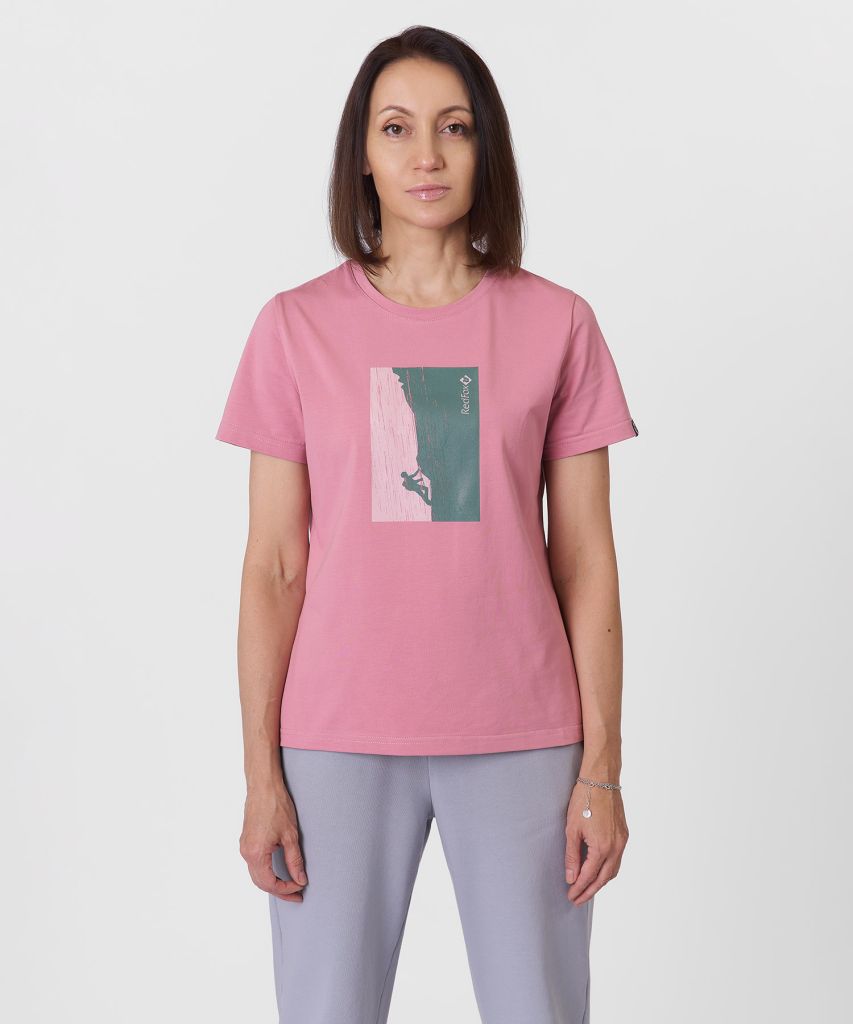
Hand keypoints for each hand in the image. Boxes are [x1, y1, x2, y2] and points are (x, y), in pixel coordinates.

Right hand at [240, 783, 308, 902]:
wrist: (263, 786)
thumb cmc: (276, 806)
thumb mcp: (290, 835)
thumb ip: (295, 861)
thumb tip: (300, 879)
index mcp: (256, 854)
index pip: (270, 884)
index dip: (286, 890)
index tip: (300, 888)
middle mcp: (246, 853)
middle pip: (261, 883)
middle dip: (279, 890)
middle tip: (297, 894)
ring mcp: (244, 846)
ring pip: (256, 875)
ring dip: (272, 883)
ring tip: (290, 885)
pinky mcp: (246, 841)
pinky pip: (254, 864)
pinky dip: (266, 872)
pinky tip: (279, 871)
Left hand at [564, 780, 627, 905]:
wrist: (601, 779)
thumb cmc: (584, 800)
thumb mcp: (572, 829)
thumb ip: (571, 856)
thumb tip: (571, 877)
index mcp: (602, 847)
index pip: (589, 876)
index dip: (579, 888)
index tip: (570, 896)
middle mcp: (616, 847)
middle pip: (604, 878)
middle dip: (590, 890)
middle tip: (577, 899)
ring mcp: (623, 841)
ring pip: (613, 870)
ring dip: (600, 882)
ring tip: (587, 889)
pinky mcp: (624, 834)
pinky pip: (617, 859)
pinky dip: (608, 869)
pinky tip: (598, 870)